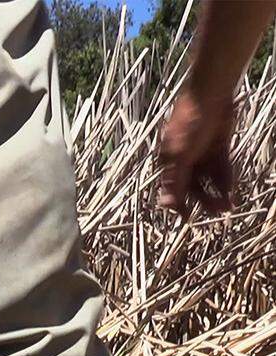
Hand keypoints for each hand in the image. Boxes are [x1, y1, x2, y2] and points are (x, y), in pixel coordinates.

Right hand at [158, 89, 234, 218]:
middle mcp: (184, 160)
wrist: (211, 95)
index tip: (189, 219)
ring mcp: (202, 154)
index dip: (180, 205)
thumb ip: (174, 181)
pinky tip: (231, 190)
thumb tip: (164, 205)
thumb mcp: (180, 155)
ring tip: (228, 206)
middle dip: (205, 200)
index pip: (173, 189)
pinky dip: (226, 180)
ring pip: (209, 180)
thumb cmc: (189, 123)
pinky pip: (222, 168)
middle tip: (219, 212)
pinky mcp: (218, 148)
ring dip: (218, 193)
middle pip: (194, 186)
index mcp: (169, 162)